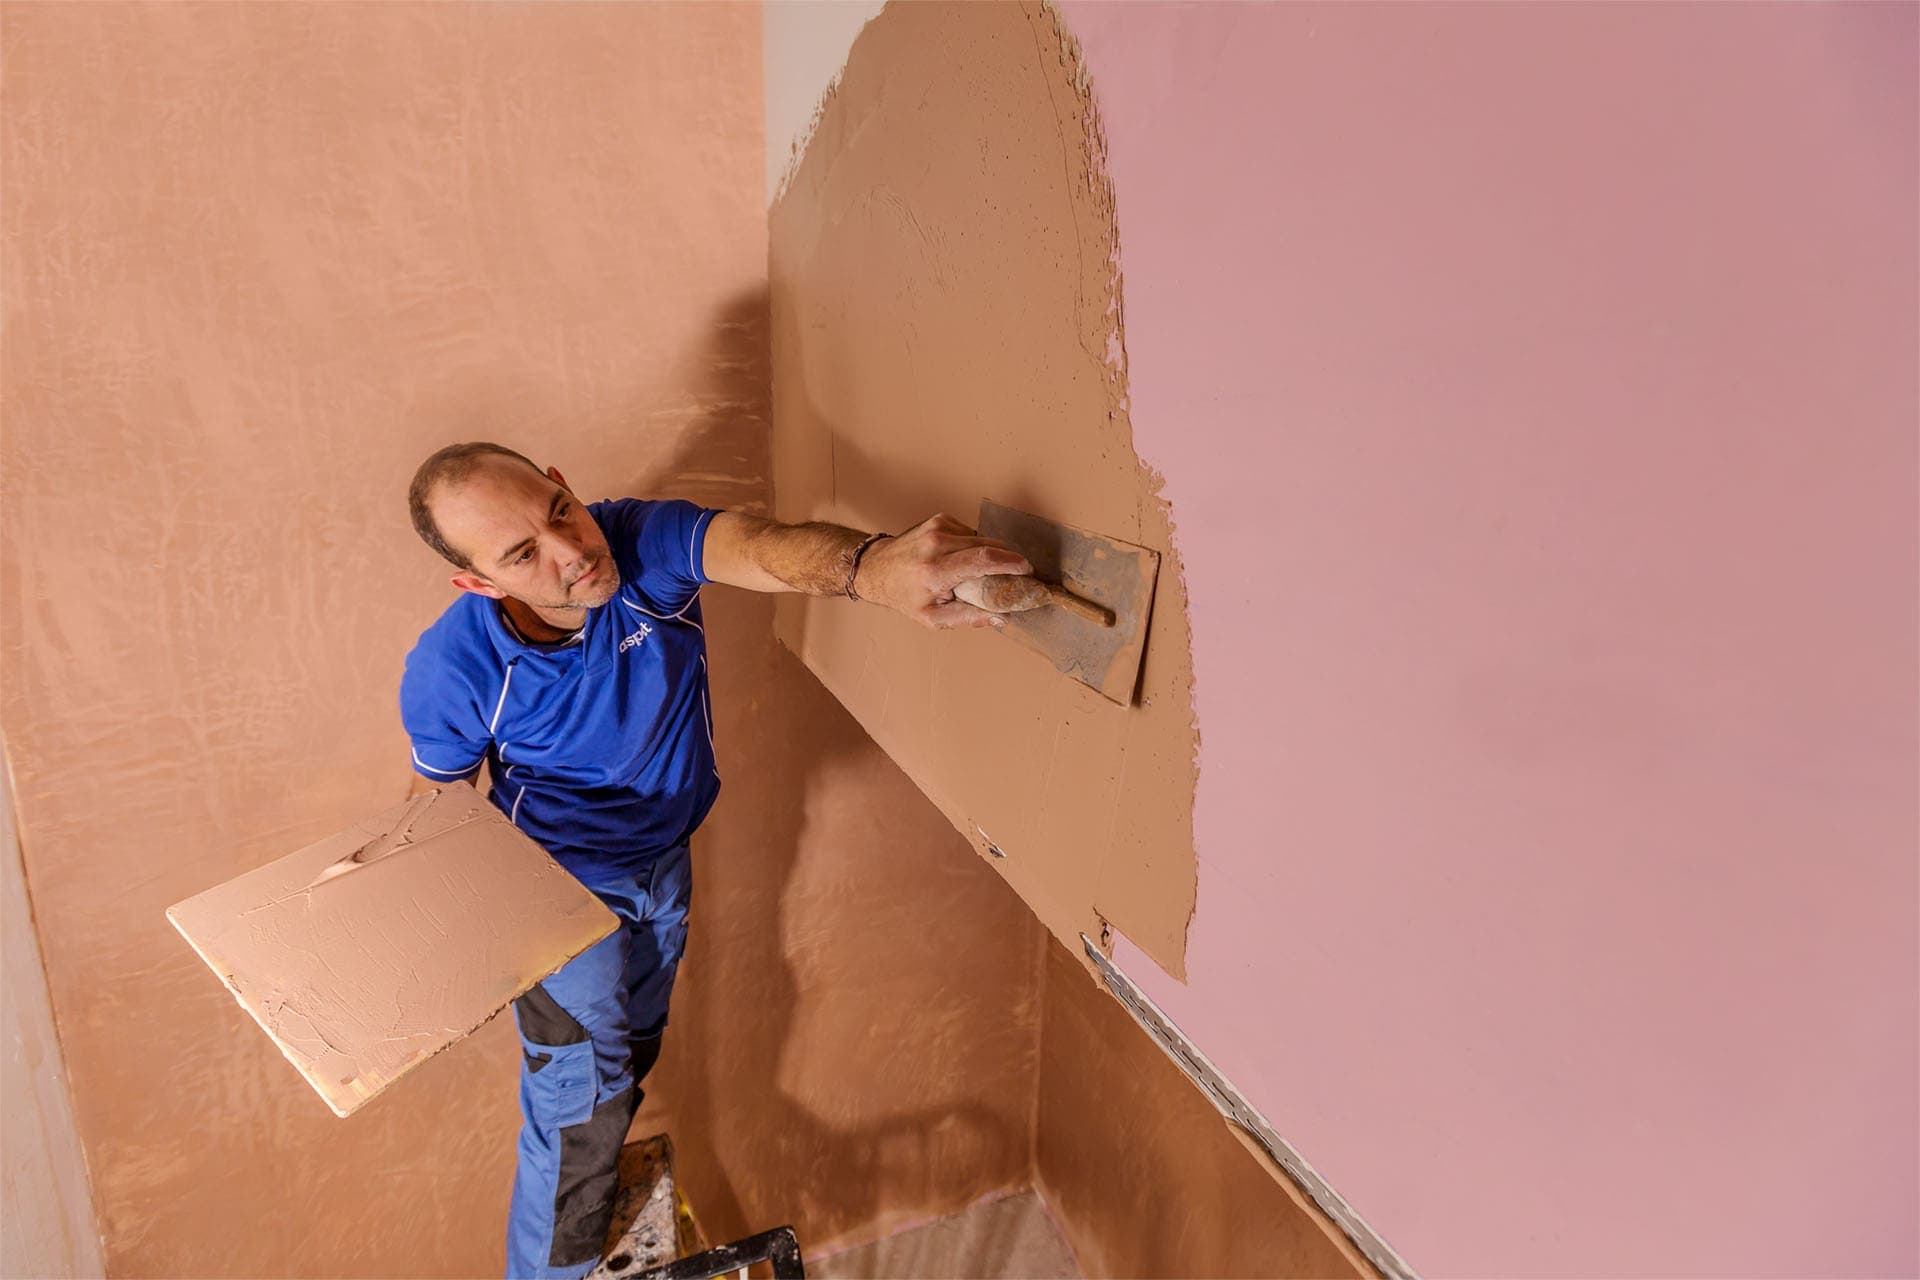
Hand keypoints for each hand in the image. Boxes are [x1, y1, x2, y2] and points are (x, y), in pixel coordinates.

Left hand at [855, 513, 1033, 629]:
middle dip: (1008, 559)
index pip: (983, 559)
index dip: (1011, 562)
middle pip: (989, 545)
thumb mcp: (933, 618)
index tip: (1027, 570)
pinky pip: (971, 533)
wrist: (875, 568)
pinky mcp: (940, 519)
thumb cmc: (904, 596)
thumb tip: (1002, 617)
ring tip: (983, 571)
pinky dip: (974, 545)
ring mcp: (938, 527)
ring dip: (990, 553)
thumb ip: (969, 618)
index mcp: (935, 571)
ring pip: (982, 538)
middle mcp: (936, 543)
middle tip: (1018, 575)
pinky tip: (963, 557)